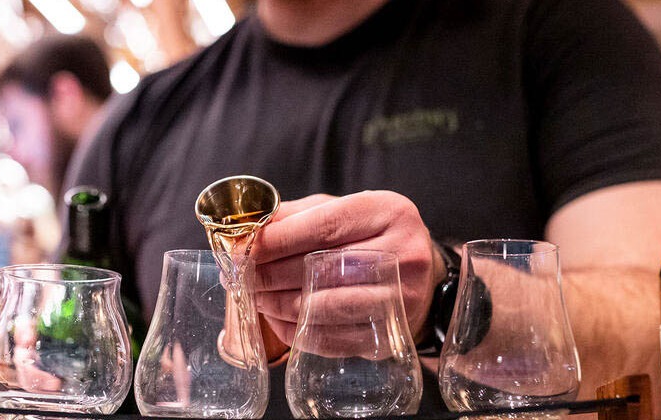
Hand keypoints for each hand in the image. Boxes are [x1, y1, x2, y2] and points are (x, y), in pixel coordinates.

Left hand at [252, 190, 438, 356]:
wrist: (423, 280)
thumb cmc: (373, 240)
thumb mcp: (344, 212)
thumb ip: (298, 215)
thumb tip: (248, 230)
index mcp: (390, 212)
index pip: (324, 226)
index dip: (277, 240)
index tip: (241, 249)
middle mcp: (404, 254)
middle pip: (321, 268)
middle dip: (269, 274)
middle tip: (238, 276)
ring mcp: (401, 300)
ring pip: (323, 307)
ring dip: (277, 305)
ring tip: (254, 297)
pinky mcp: (390, 336)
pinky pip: (330, 339)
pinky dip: (294, 331)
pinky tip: (276, 319)